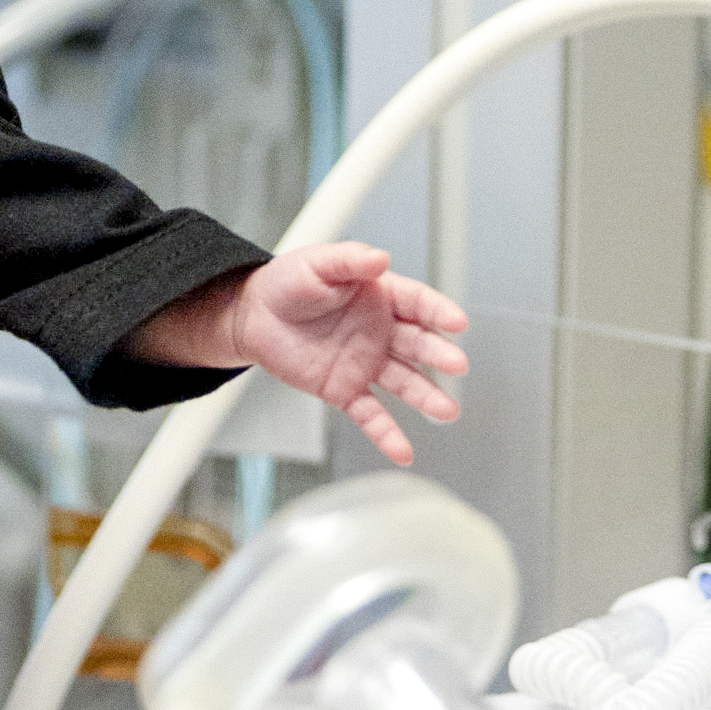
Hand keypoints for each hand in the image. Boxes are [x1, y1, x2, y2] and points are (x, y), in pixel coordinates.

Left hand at [146, 242, 467, 464]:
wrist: (253, 315)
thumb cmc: (288, 283)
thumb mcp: (317, 263)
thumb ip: (349, 260)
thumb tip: (379, 258)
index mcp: (379, 296)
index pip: (417, 303)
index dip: (438, 311)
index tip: (457, 322)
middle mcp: (380, 332)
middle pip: (417, 344)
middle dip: (438, 354)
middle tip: (456, 363)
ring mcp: (365, 363)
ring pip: (403, 382)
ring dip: (426, 396)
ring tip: (446, 410)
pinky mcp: (345, 390)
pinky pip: (371, 414)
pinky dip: (386, 433)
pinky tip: (403, 451)